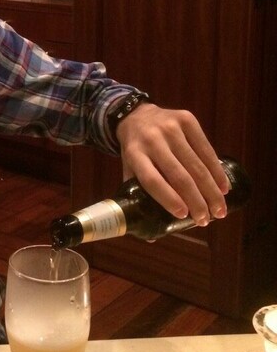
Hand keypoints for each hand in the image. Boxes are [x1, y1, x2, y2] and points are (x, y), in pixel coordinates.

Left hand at [115, 103, 228, 225]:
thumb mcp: (129, 169)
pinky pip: (206, 149)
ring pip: (196, 165)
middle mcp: (151, 140)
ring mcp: (170, 128)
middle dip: (196, 201)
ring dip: (211, 191)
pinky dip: (216, 171)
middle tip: (206, 220)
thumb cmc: (135, 151)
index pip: (151, 179)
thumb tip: (151, 236)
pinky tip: (223, 188)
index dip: (167, 198)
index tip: (182, 215)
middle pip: (178, 175)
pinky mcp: (186, 120)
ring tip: (218, 209)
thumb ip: (137, 197)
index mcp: (134, 155)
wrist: (136, 115)